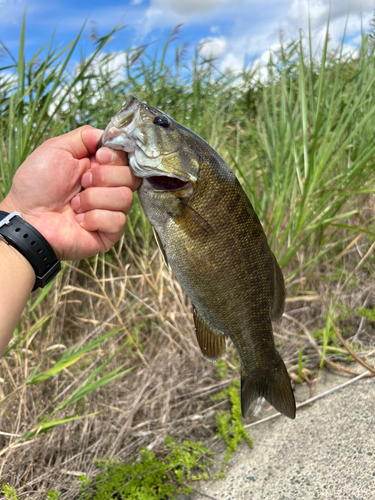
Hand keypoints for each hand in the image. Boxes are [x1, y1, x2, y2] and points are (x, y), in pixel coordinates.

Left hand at [0, 126, 140, 259]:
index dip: (117, 157)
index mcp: (100, 168)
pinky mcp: (110, 232)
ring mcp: (110, 211)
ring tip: (75, 205)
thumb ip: (84, 137)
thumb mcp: (57, 148)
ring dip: (94, 199)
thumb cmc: (37, 186)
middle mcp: (108, 188)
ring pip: (125, 198)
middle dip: (104, 177)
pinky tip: (80, 220)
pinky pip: (118, 220)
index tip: (99, 157)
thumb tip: (109, 136)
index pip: (127, 158)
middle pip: (132, 177)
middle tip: (82, 182)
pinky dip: (95, 218)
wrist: (28, 218)